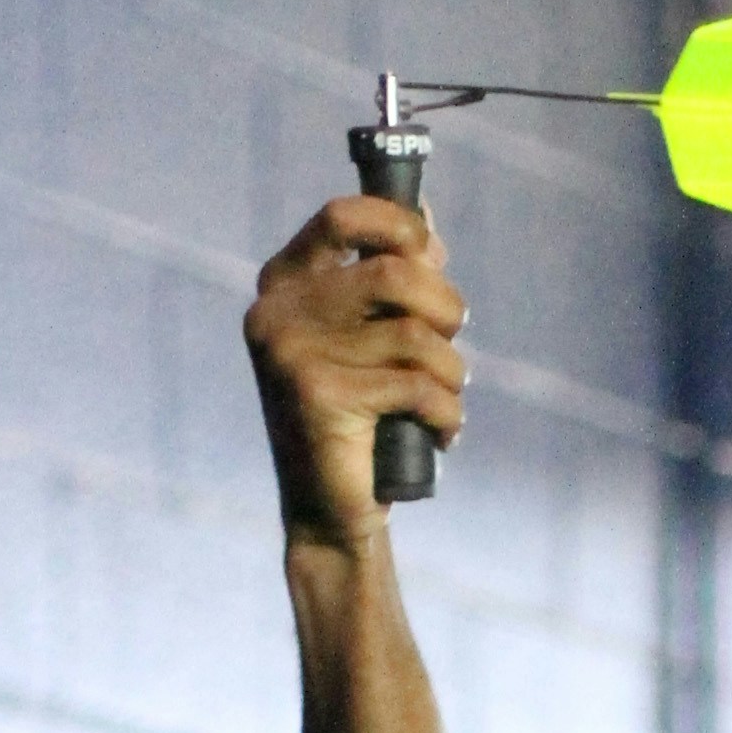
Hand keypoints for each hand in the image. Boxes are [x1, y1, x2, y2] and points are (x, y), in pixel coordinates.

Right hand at [247, 196, 465, 549]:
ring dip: (452, 371)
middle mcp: (279, 309)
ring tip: (445, 400)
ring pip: (415, 335)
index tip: (429, 254)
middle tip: (452, 342)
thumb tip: (427, 221)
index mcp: (285, 283)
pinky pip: (416, 386)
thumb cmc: (359, 423)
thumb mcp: (371, 343)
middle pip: (394, 272)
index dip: (400, 225)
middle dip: (446, 307)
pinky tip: (441, 434)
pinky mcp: (319, 396)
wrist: (328, 516)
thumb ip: (391, 283)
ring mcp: (293, 351)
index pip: (343, 216)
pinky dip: (447, 413)